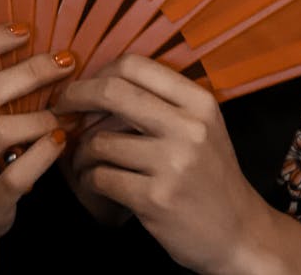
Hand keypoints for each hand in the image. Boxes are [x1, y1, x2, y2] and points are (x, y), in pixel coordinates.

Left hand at [54, 54, 266, 274]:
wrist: (240, 235)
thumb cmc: (211, 176)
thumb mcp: (201, 126)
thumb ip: (162, 101)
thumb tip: (102, 81)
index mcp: (198, 101)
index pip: (135, 65)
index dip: (99, 71)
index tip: (84, 85)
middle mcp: (188, 127)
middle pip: (113, 92)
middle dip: (76, 97)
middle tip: (60, 108)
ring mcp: (172, 163)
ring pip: (100, 140)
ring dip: (82, 151)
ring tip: (83, 159)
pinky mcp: (155, 199)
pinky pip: (101, 177)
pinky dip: (90, 179)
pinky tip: (95, 182)